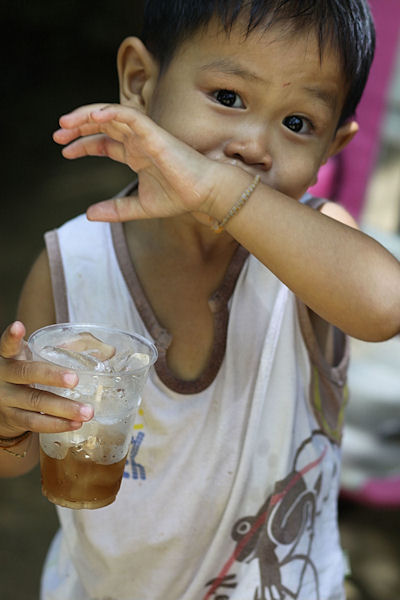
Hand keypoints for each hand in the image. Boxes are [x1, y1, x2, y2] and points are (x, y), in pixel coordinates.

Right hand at [0, 322, 93, 438]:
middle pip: (26, 373)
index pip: (8, 344)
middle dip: (52, 376)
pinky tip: (74, 424)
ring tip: (87, 411)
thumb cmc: (28, 374)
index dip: (12, 337)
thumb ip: (67, 350)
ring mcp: (5, 398)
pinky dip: (56, 424)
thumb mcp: (37, 358)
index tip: (19, 326)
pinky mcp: (12, 419)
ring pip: (34, 402)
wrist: (1, 405)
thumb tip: (109, 351)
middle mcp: (4, 375)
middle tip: (75, 380)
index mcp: (11, 356)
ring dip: (63, 408)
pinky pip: (35, 423)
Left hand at [53, 103, 220, 221]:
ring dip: (86, 115)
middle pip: (102, 124)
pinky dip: (110, 112)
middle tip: (57, 135)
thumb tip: (88, 214)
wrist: (204, 195)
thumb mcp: (140, 207)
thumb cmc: (179, 197)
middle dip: (78, 127)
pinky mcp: (154, 133)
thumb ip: (116, 210)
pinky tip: (93, 117)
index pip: (103, 141)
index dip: (83, 144)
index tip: (65, 152)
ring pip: (111, 114)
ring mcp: (145, 135)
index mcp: (135, 154)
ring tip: (65, 123)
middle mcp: (138, 141)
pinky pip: (129, 115)